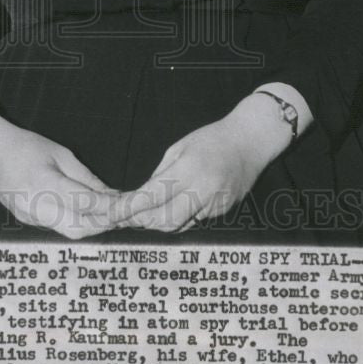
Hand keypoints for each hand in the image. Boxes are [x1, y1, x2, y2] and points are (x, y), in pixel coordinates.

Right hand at [0, 105, 118, 239]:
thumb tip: (111, 195)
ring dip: (92, 225)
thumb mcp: (61, 154)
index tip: (128, 206)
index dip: (108, 207)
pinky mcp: (28, 221)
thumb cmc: (27, 147)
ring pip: (69, 231)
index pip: (84, 203)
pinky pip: (57, 227)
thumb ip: (85, 178)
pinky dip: (76, 222)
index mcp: (45, 183)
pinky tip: (87, 213)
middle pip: (78, 229)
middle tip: (121, 214)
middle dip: (103, 225)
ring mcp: (30, 218)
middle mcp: (36, 206)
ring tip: (109, 213)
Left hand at [113, 114, 265, 233]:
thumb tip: (144, 197)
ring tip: (146, 211)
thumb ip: (161, 174)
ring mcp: (215, 205)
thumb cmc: (212, 138)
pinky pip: (194, 221)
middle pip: (164, 220)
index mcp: (188, 170)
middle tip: (127, 214)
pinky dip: (179, 217)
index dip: (128, 208)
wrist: (251, 141)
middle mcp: (202, 191)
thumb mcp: (179, 147)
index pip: (152, 196)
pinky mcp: (223, 212)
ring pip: (178, 225)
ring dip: (159, 221)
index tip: (110, 215)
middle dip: (142, 220)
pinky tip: (176, 205)